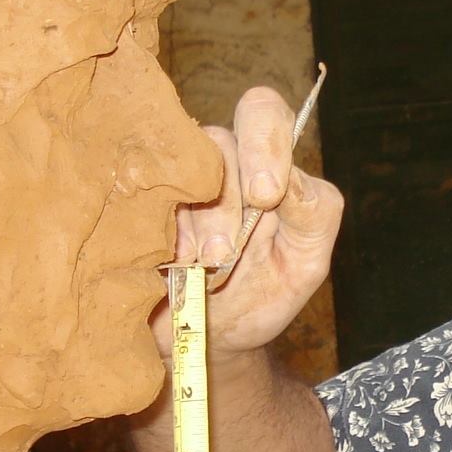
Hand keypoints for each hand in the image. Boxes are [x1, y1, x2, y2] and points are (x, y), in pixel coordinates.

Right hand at [162, 86, 343, 355]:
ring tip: (206, 267)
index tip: (266, 196)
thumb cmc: (263, 294)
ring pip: (179, 170)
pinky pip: (139, 198)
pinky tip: (173, 265)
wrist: (206, 338)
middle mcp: (219, 160)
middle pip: (219, 140)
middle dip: (226, 197)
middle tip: (226, 251)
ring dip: (195, 224)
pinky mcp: (137, 205)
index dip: (265, 143)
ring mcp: (173, 180)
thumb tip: (290, 179)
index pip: (264, 113)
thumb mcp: (306, 263)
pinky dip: (161, 234)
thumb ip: (314, 214)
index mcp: (266, 163)